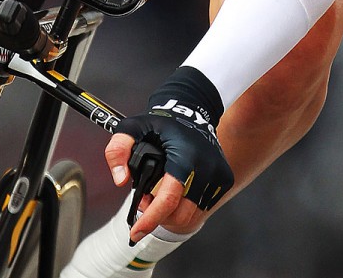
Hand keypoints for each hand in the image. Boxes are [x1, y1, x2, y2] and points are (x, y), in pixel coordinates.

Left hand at [107, 66, 233, 240]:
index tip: (136, 231)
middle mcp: (206, 166)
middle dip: (159, 216)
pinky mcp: (224, 179)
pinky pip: (202, 208)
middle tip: (145, 200)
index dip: (150, 218)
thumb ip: (118, 150)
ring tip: (157, 196)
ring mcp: (218, 174)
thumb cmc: (161, 123)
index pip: (168, 198)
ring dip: (172, 214)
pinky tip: (174, 194)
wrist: (192, 111)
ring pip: (192, 215)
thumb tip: (120, 180)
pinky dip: (185, 208)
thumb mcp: (132, 128)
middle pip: (181, 213)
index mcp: (185, 155)